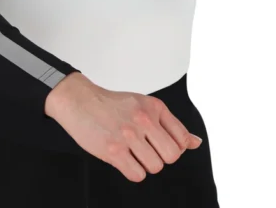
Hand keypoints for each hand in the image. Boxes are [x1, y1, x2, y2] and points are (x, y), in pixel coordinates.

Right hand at [45, 72, 202, 182]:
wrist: (79, 100)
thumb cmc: (110, 104)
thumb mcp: (143, 105)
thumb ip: (170, 124)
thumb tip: (196, 143)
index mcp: (153, 107)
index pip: (182, 138)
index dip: (172, 146)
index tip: (159, 143)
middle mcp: (143, 119)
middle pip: (172, 156)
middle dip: (160, 157)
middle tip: (144, 149)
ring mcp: (128, 135)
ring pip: (155, 167)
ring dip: (144, 164)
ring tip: (131, 152)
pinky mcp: (113, 150)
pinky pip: (137, 175)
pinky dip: (132, 171)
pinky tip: (123, 158)